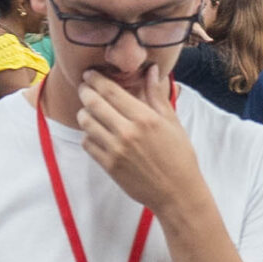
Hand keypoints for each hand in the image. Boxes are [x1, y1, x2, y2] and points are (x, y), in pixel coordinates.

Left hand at [74, 66, 208, 218]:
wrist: (176, 191)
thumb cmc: (179, 155)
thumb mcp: (171, 122)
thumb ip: (156, 95)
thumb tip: (151, 70)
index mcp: (144, 118)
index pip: (111, 91)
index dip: (96, 80)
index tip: (89, 74)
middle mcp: (127, 132)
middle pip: (93, 104)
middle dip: (84, 91)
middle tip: (83, 87)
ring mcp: (115, 150)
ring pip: (86, 123)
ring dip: (83, 113)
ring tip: (87, 109)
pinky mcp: (108, 166)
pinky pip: (87, 144)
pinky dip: (87, 135)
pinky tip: (94, 132)